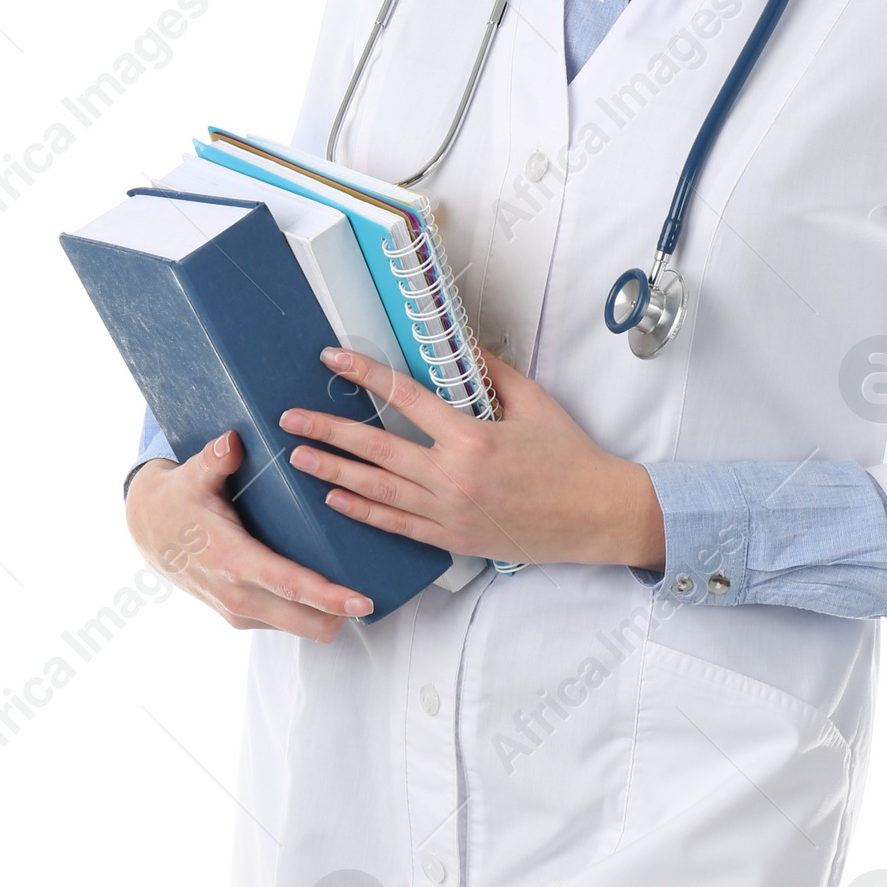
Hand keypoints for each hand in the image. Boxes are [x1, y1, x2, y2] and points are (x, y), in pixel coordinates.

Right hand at [125, 431, 372, 639]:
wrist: (149, 531)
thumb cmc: (179, 500)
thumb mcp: (192, 476)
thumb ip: (214, 460)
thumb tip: (230, 442)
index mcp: (232, 561)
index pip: (289, 585)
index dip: (328, 597)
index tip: (363, 600)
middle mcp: (237, 596)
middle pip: (305, 622)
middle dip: (341, 613)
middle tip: (374, 590)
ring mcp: (239, 613)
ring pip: (300, 628)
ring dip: (327, 614)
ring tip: (356, 584)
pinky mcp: (242, 617)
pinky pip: (287, 623)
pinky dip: (309, 612)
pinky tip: (326, 587)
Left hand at [280, 347, 665, 573]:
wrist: (595, 515)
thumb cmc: (570, 456)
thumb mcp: (535, 403)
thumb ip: (494, 373)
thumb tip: (461, 346)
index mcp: (472, 436)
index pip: (405, 398)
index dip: (366, 374)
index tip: (333, 358)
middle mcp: (453, 475)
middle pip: (376, 448)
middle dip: (329, 430)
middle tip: (290, 418)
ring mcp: (449, 512)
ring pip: (378, 490)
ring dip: (334, 471)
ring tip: (299, 456)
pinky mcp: (452, 539)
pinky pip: (397, 525)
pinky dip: (363, 512)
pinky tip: (335, 499)